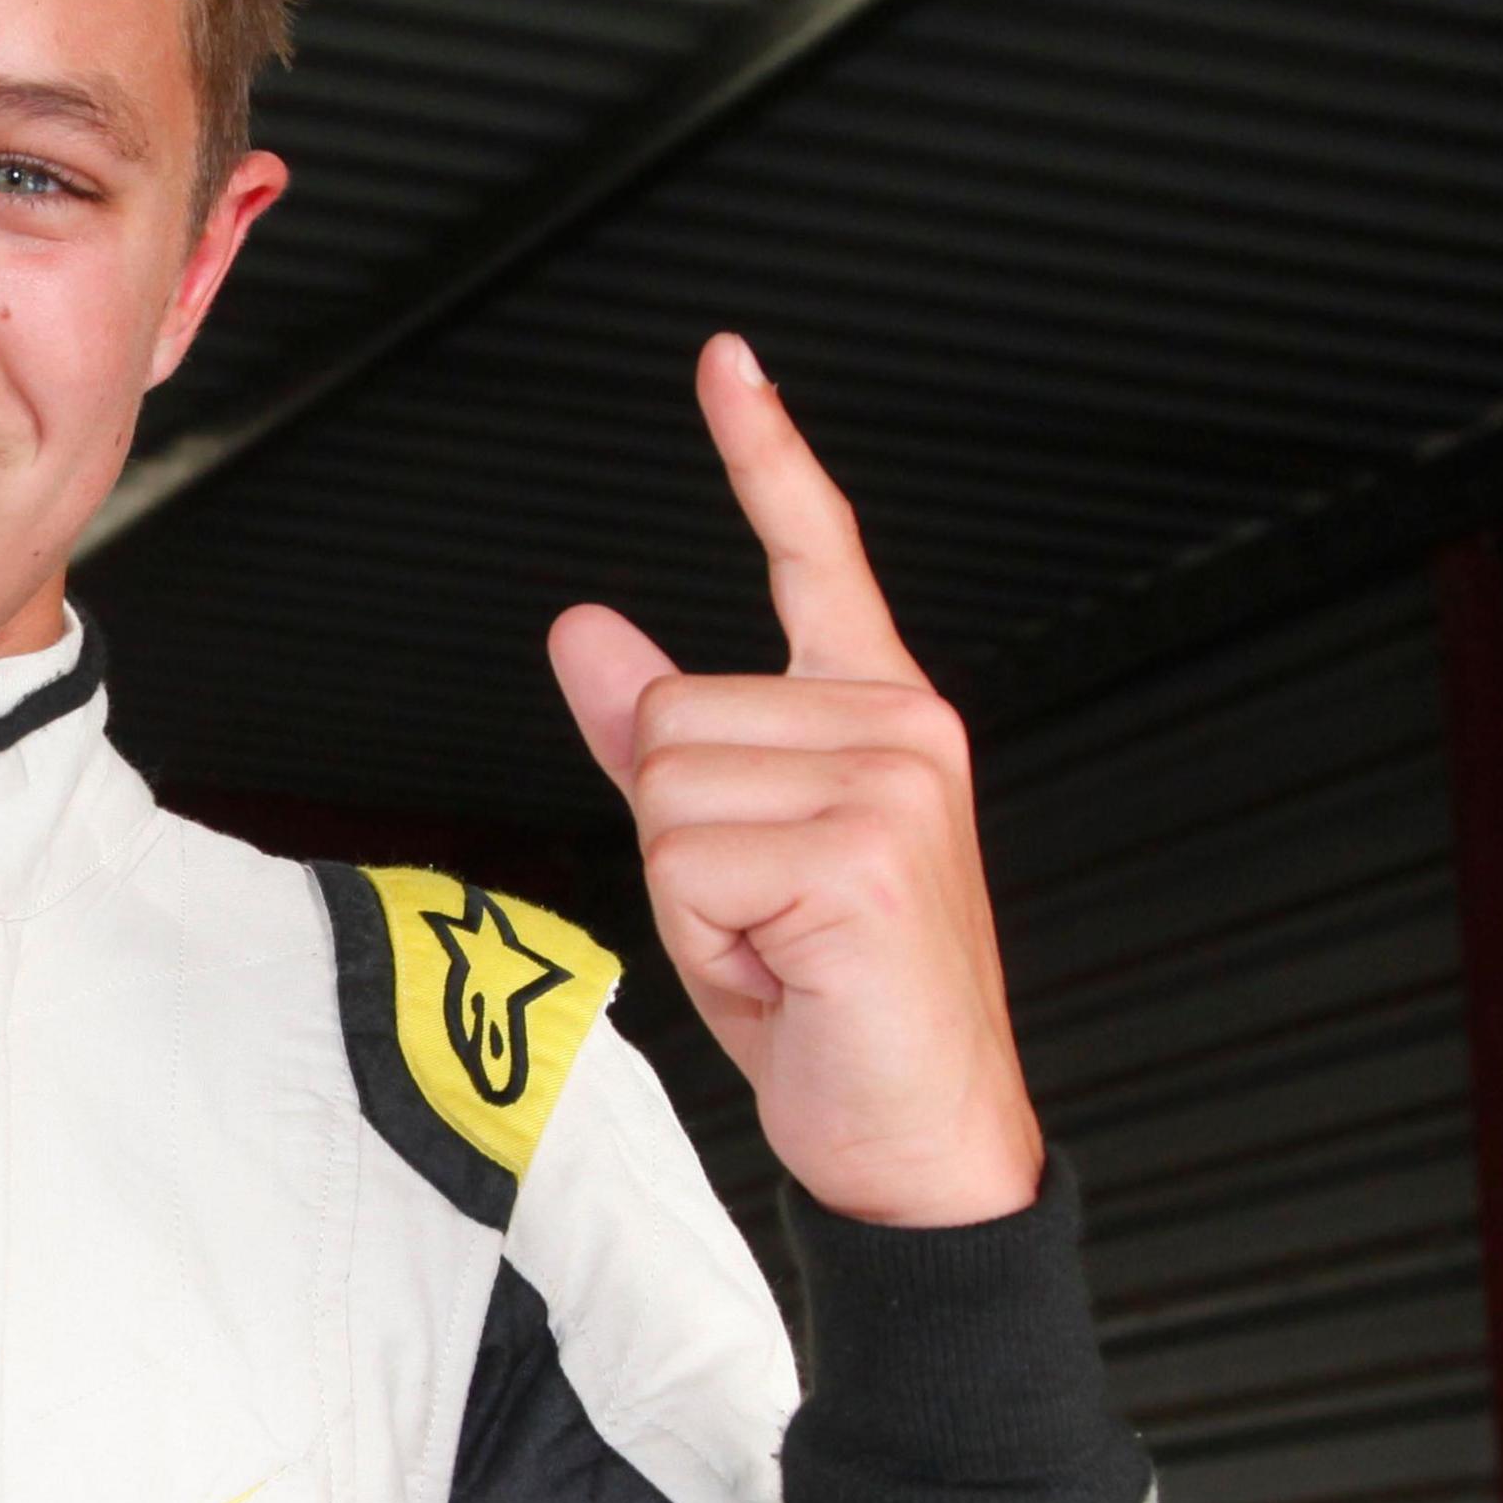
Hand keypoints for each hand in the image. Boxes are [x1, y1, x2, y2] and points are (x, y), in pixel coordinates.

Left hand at [549, 334, 1039, 1228]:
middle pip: (666, 718)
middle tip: (765, 920)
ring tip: (782, 946)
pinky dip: (707, 937)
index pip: (817, 556)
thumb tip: (584, 632)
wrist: (919, 1140)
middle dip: (678, 837)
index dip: (763, 455)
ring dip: (690, 893)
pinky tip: (791, 970)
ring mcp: (891, 783)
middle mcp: (899, 729)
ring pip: (664, 788)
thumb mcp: (726, 856)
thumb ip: (659, 736)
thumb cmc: (837, 1006)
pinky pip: (684, 861)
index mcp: (878, 717)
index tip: (725, 362)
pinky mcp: (860, 852)